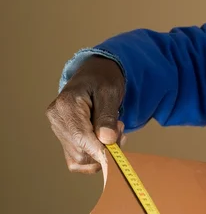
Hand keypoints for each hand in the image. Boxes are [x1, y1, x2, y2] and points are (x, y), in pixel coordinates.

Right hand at [46, 55, 126, 173]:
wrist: (94, 74)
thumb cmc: (103, 78)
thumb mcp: (110, 92)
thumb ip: (107, 116)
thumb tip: (107, 141)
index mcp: (66, 105)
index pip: (80, 136)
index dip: (99, 150)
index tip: (117, 156)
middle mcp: (57, 120)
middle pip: (81, 151)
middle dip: (106, 147)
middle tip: (120, 128)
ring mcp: (58, 130)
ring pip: (80, 158)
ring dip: (102, 152)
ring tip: (113, 130)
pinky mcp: (64, 138)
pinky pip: (77, 160)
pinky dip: (94, 156)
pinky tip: (104, 140)